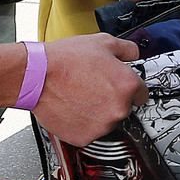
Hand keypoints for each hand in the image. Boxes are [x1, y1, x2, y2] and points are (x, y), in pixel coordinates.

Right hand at [33, 34, 147, 145]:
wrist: (37, 75)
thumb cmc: (65, 60)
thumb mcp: (102, 42)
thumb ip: (127, 49)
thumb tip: (134, 53)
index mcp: (127, 85)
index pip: (142, 93)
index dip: (129, 87)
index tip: (119, 86)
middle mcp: (118, 108)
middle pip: (123, 108)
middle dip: (111, 98)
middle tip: (93, 86)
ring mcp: (101, 126)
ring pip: (106, 121)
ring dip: (97, 112)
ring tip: (79, 94)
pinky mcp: (84, 137)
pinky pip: (89, 131)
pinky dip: (82, 123)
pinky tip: (72, 106)